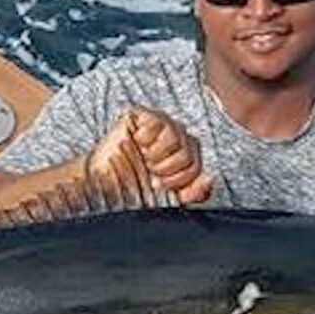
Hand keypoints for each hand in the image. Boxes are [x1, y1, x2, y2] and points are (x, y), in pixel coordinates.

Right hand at [87, 105, 212, 207]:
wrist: (104, 183)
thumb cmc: (133, 188)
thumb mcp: (169, 198)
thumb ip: (194, 192)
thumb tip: (210, 180)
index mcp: (186, 156)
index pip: (198, 167)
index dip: (180, 180)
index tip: (161, 185)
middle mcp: (177, 138)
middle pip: (190, 152)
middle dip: (168, 170)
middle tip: (151, 172)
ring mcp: (162, 124)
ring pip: (177, 138)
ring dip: (157, 155)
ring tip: (145, 159)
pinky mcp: (144, 115)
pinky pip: (158, 123)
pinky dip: (146, 139)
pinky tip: (138, 143)